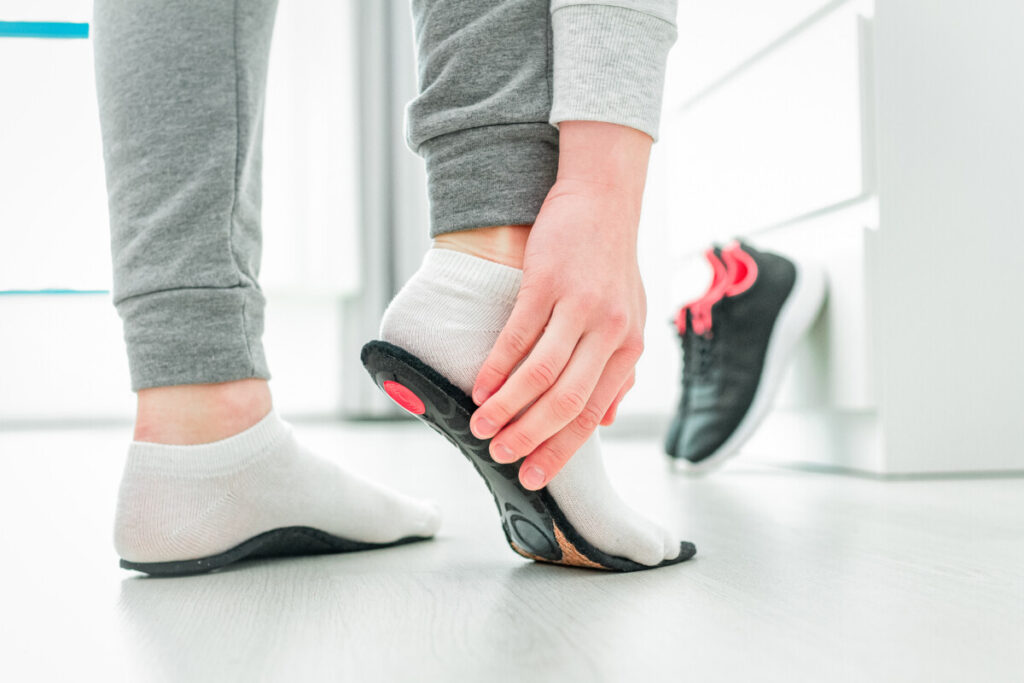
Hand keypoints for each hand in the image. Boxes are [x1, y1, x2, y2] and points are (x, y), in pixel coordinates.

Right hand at [468, 121, 651, 489]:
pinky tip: (481, 387)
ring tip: (481, 428)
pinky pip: (519, 335)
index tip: (533, 475)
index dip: (560, 449)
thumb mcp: (630, 319)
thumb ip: (619, 371)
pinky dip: (496, 367)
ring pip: (540, 374)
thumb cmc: (612, 263)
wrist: (604, 200)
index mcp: (629, 348)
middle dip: (529, 437)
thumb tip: (607, 419)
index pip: (592, 412)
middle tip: (500, 457)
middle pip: (566, 401)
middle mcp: (610, 331)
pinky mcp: (548, 281)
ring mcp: (579, 306)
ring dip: (507, 408)